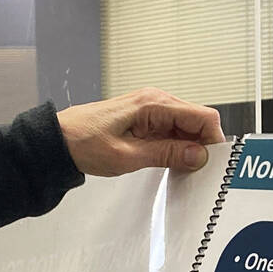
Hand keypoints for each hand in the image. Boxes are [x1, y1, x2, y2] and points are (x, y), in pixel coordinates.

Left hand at [58, 88, 224, 176]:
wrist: (59, 141)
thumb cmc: (85, 144)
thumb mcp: (128, 156)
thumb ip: (166, 154)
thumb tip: (198, 155)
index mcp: (153, 104)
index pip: (203, 116)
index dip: (213, 140)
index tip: (211, 163)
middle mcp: (156, 101)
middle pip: (198, 120)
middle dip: (202, 145)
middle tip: (196, 171)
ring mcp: (151, 108)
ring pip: (186, 126)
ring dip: (188, 147)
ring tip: (180, 169)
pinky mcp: (145, 118)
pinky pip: (171, 130)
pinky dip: (176, 145)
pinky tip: (168, 161)